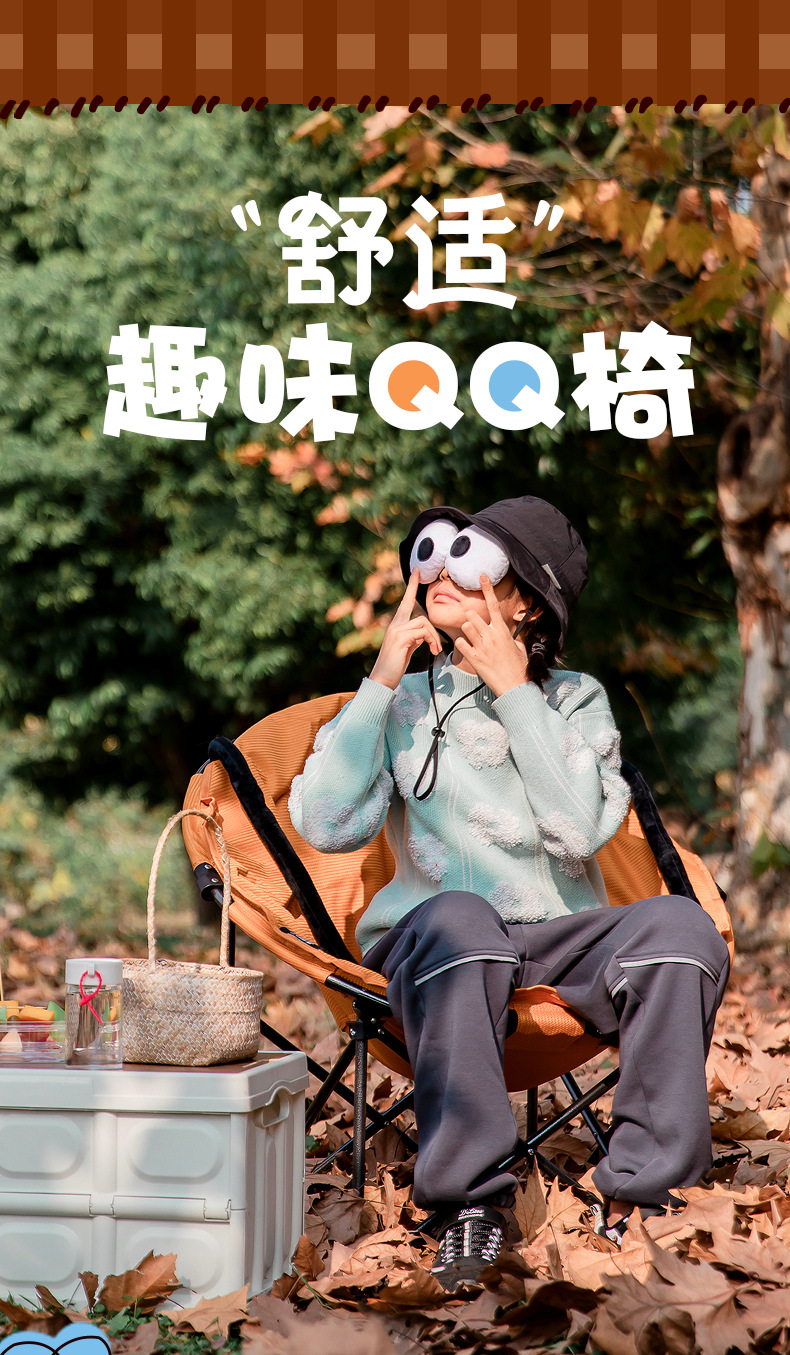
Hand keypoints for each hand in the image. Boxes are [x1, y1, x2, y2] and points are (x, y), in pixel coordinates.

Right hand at [368, 568, 443, 690]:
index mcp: (396, 625)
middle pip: (415, 610)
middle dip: (423, 611)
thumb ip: (415, 637)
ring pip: (423, 622)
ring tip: (435, 651)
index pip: (405, 602)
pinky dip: (431, 641)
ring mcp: (396, 630)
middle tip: (430, 621)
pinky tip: (431, 651)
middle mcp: (394, 624)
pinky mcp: (400, 637)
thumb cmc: (395, 665)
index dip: (411, 586)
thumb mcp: (407, 648)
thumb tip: (425, 633)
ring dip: (433, 637)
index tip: (417, 572)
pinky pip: (422, 632)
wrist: (382, 679)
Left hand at [455, 575, 527, 697]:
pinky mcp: (474, 659)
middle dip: (470, 618)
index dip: (487, 589)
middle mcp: (491, 636)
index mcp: (502, 631)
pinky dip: (462, 644)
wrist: (515, 686)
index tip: (482, 577)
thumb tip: (508, 631)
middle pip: (472, 615)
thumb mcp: (518, 647)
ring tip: (473, 639)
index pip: (494, 605)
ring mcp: (482, 647)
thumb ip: (510, 635)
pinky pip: (460, 643)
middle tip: (474, 626)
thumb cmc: (519, 667)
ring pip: (465, 627)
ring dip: (466, 630)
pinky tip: (468, 649)